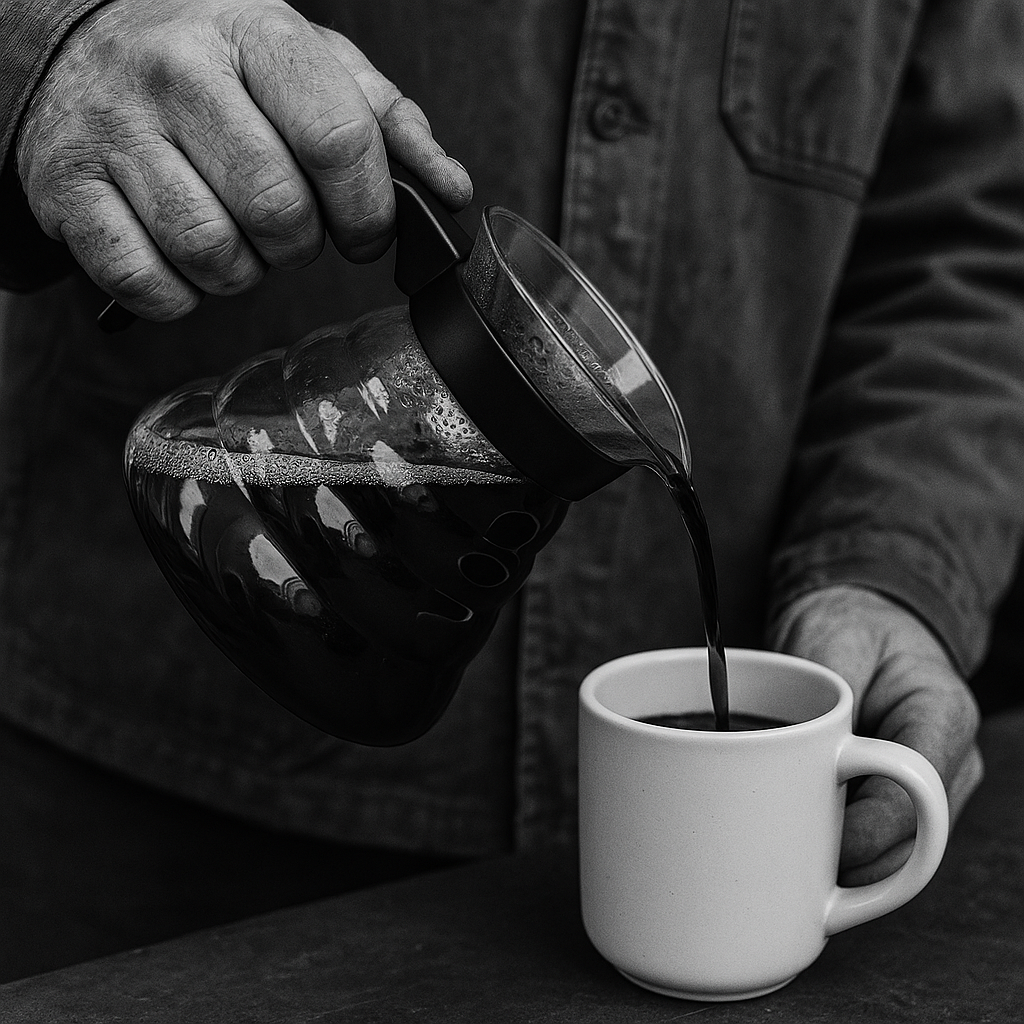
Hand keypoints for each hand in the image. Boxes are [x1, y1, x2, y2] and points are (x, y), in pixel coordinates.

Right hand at [14, 0, 471, 320]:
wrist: (84, 42)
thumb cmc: (220, 65)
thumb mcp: (311, 65)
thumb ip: (389, 124)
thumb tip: (449, 189)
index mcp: (255, 37)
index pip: (338, 140)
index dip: (367, 211)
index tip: (364, 229)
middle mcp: (178, 76)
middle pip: (278, 212)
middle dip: (301, 246)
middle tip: (290, 230)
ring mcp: (115, 134)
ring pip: (213, 255)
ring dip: (242, 273)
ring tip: (235, 237)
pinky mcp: (67, 192)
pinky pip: (148, 283)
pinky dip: (180, 294)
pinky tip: (183, 258)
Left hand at [767, 585, 982, 885]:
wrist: (858, 625)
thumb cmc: (848, 626)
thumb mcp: (834, 641)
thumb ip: (830, 696)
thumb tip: (809, 753)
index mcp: (942, 712)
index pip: (919, 789)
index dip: (870, 829)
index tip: (822, 842)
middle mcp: (951, 759)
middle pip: (916, 837)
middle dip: (855, 860)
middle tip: (789, 862)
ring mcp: (934, 789)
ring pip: (902, 854)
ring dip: (848, 867)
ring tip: (787, 864)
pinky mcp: (903, 804)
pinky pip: (881, 846)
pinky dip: (842, 857)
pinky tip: (796, 859)